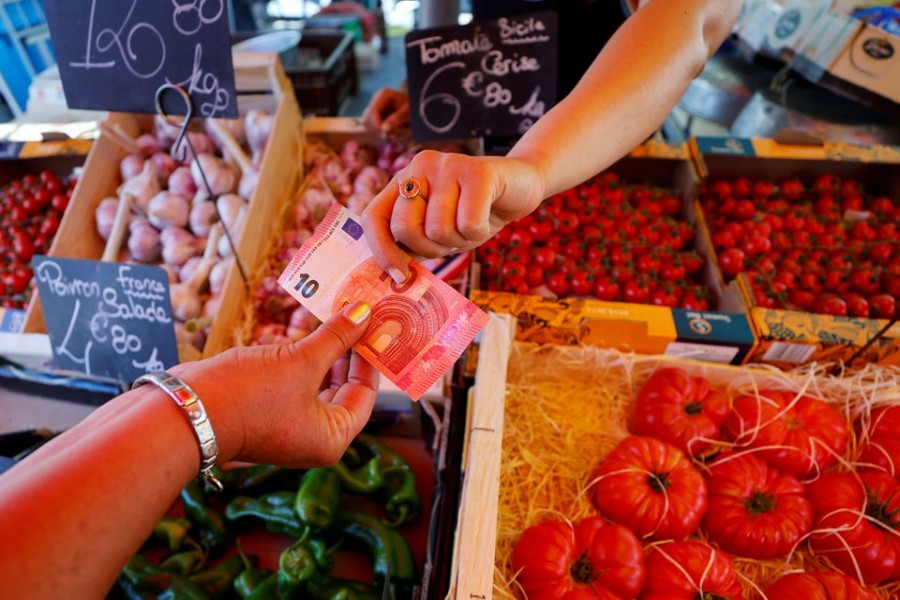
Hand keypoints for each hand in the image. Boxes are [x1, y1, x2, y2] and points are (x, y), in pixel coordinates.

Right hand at [173, 302, 378, 466]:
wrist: (184, 412)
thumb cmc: (248, 395)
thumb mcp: (300, 361)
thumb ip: (336, 337)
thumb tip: (364, 314)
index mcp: (332, 438)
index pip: (365, 395)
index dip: (370, 358)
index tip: (374, 325)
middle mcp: (314, 438)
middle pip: (344, 390)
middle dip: (350, 352)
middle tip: (359, 317)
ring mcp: (289, 426)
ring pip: (319, 384)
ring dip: (328, 352)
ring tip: (337, 316)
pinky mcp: (268, 412)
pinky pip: (297, 383)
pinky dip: (305, 359)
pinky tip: (309, 332)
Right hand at [362, 87, 410, 133]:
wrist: (416, 106)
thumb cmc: (414, 107)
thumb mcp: (409, 111)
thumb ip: (398, 118)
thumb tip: (384, 129)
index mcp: (384, 94)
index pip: (372, 111)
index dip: (377, 125)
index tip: (386, 135)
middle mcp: (376, 98)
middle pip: (367, 118)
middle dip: (377, 129)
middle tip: (390, 136)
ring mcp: (374, 106)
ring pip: (366, 123)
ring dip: (377, 132)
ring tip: (392, 135)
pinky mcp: (374, 114)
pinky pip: (370, 126)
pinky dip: (378, 132)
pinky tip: (389, 133)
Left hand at [362, 150, 544, 280]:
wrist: (521, 187)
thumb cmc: (476, 213)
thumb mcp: (439, 231)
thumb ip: (414, 243)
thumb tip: (395, 274)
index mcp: (404, 181)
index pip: (375, 216)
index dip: (382, 250)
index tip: (399, 276)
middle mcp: (420, 167)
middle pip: (405, 227)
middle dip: (430, 248)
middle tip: (450, 242)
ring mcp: (448, 165)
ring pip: (438, 229)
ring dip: (459, 240)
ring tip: (471, 225)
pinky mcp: (477, 171)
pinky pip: (469, 223)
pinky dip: (479, 232)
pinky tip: (487, 218)